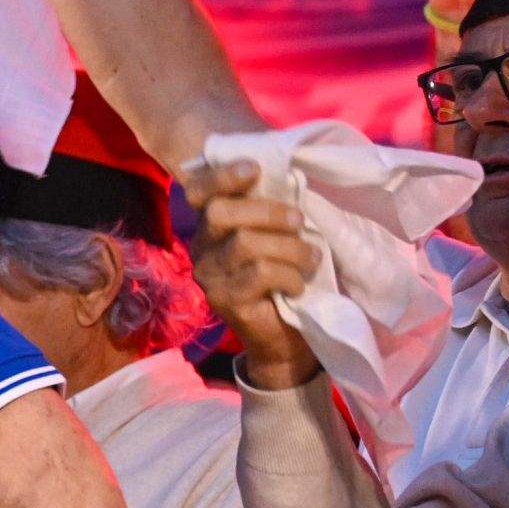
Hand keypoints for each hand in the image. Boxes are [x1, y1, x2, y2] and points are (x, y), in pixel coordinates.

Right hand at [178, 160, 321, 387]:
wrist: (286, 338)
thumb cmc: (286, 278)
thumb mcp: (277, 236)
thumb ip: (270, 209)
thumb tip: (288, 176)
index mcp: (211, 226)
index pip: (197, 192)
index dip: (221, 176)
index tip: (255, 169)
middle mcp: (201, 248)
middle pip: (220, 212)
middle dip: (267, 211)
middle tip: (300, 221)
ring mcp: (209, 276)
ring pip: (245, 243)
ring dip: (289, 247)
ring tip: (311, 258)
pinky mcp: (224, 300)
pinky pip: (259, 273)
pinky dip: (289, 275)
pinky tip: (298, 285)